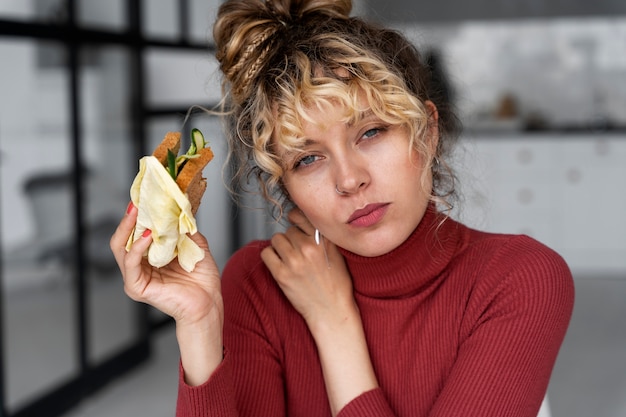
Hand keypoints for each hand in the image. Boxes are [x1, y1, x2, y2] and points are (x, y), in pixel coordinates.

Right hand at [110, 202, 222, 384]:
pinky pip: (131, 264)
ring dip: (128, 228)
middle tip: (136, 202)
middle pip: (122, 238)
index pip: (135, 232)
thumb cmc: (201, 280)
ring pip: (121, 248)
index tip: (143, 197)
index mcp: (149, 256)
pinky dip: (137, 247)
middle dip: (128, 218)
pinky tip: (147, 235)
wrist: (208, 303)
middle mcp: (139, 266)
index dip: (138, 215)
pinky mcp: (137, 287)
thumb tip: (179, 208)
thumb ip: (184, 229)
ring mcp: (135, 277)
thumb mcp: (195, 245)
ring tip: (138, 213)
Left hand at [260, 208, 355, 329]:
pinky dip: (270, 256)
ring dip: (280, 247)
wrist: (332, 311)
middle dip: (292, 240)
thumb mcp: (337, 253)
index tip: (295, 224)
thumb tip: (302, 218)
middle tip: (298, 254)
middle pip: (288, 231)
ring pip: (276, 239)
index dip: (296, 219)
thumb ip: (322, 236)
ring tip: (289, 259)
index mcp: (325, 240)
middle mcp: (309, 248)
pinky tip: (279, 264)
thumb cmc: (337, 284)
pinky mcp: (281, 274)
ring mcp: (294, 261)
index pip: (302, 216)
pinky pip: (266, 253)